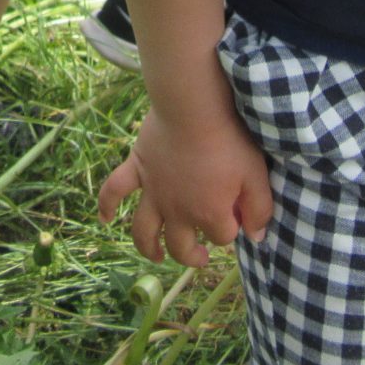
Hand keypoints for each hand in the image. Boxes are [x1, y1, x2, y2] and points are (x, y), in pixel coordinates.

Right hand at [98, 105, 272, 266]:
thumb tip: (255, 237)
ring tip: (157, 256)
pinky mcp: (137, 169)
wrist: (193, 109)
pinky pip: (114, 190)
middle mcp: (177, 211)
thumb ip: (259, 211)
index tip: (239, 215)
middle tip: (201, 255)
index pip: (222, 237)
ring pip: (144, 231)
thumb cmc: (229, 141)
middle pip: (181, 246)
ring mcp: (153, 191)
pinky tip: (105, 219)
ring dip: (149, 248)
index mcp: (208, 214)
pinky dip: (107, 205)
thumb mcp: (256, 176)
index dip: (233, 228)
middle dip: (192, 256)